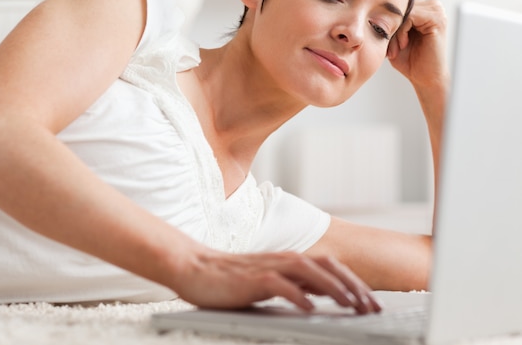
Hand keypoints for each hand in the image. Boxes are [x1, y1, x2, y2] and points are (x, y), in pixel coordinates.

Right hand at [169, 250, 381, 313]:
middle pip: (327, 266)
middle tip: (372, 307)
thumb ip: (292, 285)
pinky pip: (279, 285)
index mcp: (288, 261)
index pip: (330, 267)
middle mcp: (283, 260)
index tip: (371, 302)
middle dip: (353, 285)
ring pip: (309, 271)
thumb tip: (319, 296)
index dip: (354, 283)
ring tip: (351, 305)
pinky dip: (297, 295)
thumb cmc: (229, 278)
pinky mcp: (252, 278)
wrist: (194, 267)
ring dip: (333, 287)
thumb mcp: (268, 281)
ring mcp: (268, 267)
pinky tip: (309, 308)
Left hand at [387, 0, 448, 89]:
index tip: (385, 43)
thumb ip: (387, 21)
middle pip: (400, 7)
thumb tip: (370, 9)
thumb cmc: (408, 60)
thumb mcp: (393, 37)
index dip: (387, 23)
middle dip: (391, 28)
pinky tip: (403, 45)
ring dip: (395, 32)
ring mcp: (437, 11)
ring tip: (396, 49)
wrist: (425, 78)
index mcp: (423, 8)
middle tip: (390, 49)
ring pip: (403, 12)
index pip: (397, 5)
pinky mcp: (437, 19)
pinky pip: (409, 17)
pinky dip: (401, 32)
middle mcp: (432, 6)